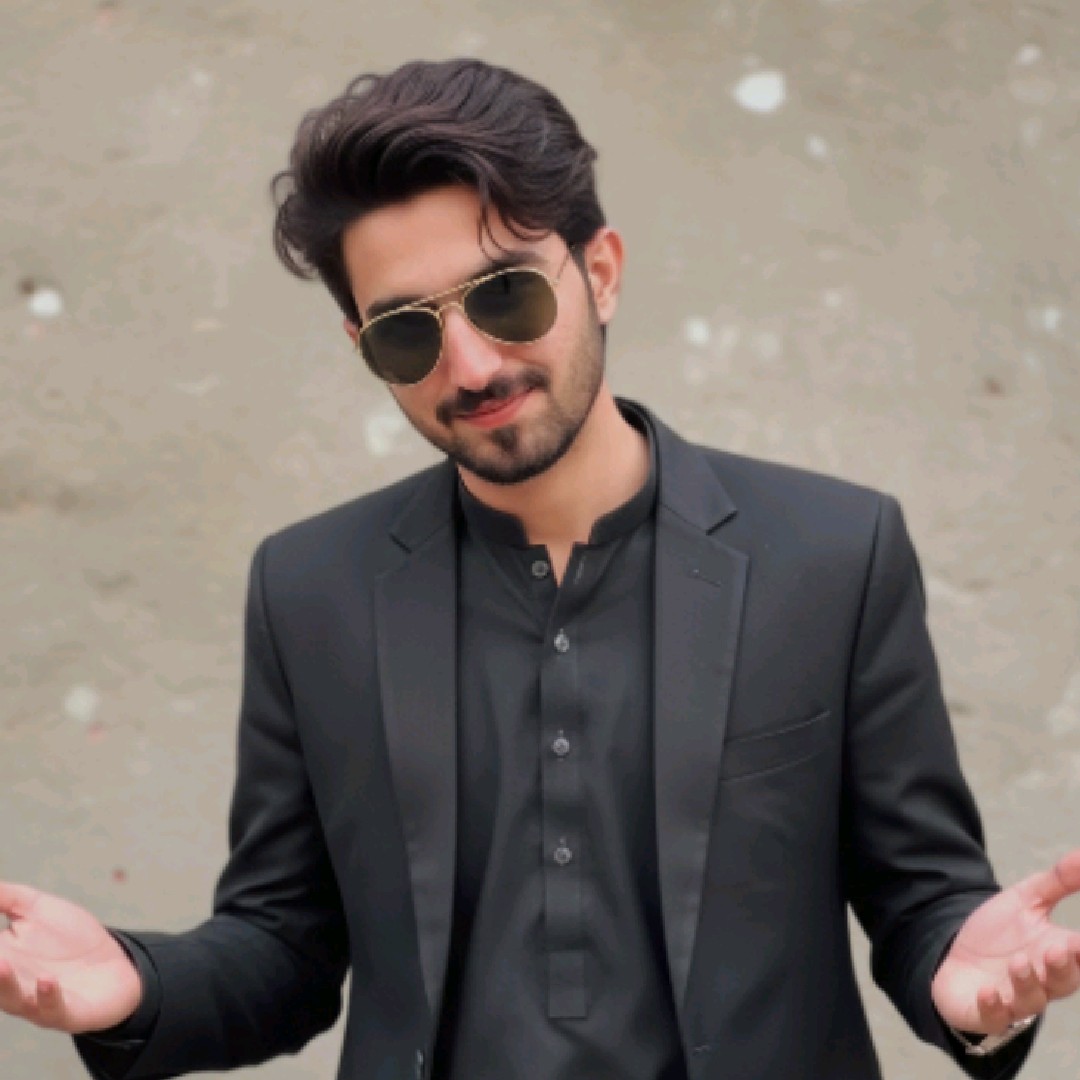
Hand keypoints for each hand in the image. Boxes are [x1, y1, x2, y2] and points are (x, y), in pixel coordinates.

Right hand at [0, 881, 141, 1033]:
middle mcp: (12, 983)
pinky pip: (52, 1008)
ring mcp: (37, 1001)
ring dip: (4, 984)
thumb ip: (8, 898)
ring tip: (1, 964)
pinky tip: (46, 980)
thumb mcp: (40, 910)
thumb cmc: (71, 939)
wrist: (115, 965)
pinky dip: (47, 996)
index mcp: (1, 958)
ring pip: (12, 999)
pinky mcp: (66, 1012)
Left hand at [932, 848, 1079, 1034]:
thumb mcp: (1026, 900)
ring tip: (1019, 962)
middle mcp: (1042, 981)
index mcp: (1058, 954)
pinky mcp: (984, 1010)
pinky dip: (992, 1006)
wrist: (956, 957)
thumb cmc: (1000, 934)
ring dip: (1026, 983)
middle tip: (1060, 949)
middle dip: (1062, 967)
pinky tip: (988, 992)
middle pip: (1062, 981)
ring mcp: (1013, 999)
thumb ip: (1059, 881)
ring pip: (1030, 1000)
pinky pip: (992, 1015)